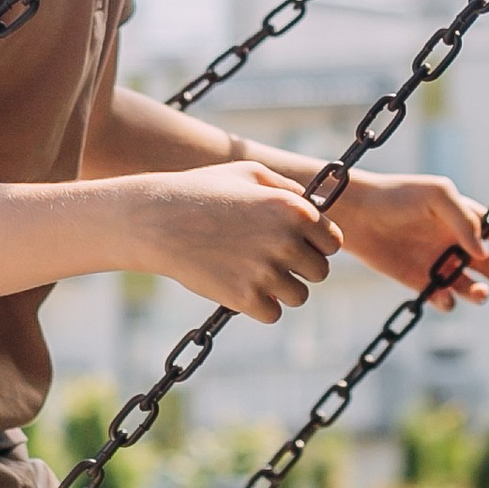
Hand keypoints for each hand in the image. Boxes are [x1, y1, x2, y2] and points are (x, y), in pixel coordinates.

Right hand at [134, 161, 342, 322]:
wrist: (156, 220)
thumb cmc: (202, 191)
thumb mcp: (247, 174)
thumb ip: (286, 187)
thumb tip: (314, 207)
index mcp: (294, 209)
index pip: (333, 242)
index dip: (315, 245)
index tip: (294, 244)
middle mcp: (286, 241)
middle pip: (319, 272)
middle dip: (299, 268)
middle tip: (270, 260)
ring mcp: (266, 271)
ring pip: (299, 296)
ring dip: (281, 289)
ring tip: (253, 272)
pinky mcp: (245, 298)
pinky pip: (273, 313)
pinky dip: (260, 305)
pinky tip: (240, 285)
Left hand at [333, 173, 488, 309]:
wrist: (357, 213)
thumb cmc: (398, 195)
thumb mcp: (437, 195)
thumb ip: (465, 220)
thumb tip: (482, 252)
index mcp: (467, 218)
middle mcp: (457, 243)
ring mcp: (439, 263)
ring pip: (471, 286)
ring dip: (479, 292)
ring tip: (477, 293)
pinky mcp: (418, 281)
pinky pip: (442, 296)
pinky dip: (447, 301)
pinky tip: (442, 296)